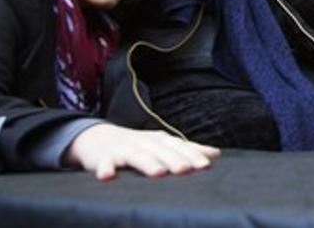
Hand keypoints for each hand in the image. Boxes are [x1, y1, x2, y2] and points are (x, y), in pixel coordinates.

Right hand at [64, 123, 218, 180]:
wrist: (97, 138)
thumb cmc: (138, 145)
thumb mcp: (163, 146)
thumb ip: (188, 150)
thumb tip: (215, 154)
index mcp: (161, 141)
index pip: (180, 147)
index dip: (193, 155)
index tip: (206, 165)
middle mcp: (145, 143)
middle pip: (162, 151)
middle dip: (175, 160)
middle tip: (186, 170)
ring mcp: (124, 149)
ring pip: (137, 156)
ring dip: (147, 163)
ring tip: (158, 173)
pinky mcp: (104, 157)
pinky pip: (104, 163)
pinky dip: (105, 168)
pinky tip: (107, 176)